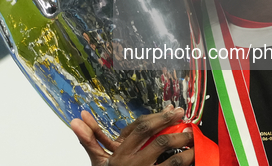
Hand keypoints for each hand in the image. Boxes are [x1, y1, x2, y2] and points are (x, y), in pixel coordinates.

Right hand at [70, 105, 193, 165]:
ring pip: (172, 161)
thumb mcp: (97, 162)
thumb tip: (76, 119)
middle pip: (158, 141)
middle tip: (186, 119)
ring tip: (195, 140)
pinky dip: (186, 164)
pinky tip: (194, 158)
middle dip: (175, 129)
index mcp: (120, 155)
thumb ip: (89, 139)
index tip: (171, 109)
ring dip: (186, 149)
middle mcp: (134, 165)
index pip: (140, 129)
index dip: (158, 117)